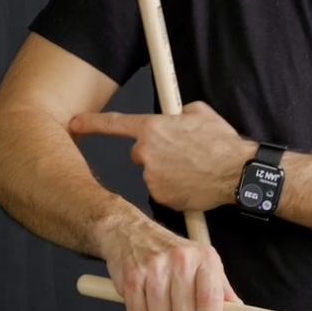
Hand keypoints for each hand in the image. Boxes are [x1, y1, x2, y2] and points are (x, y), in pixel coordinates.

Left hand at [70, 102, 254, 212]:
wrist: (236, 172)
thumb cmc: (221, 142)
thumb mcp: (200, 113)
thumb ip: (178, 113)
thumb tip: (175, 115)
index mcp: (152, 128)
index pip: (114, 123)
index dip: (91, 122)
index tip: (75, 122)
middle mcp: (146, 152)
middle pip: (139, 153)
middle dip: (155, 153)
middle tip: (180, 154)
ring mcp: (152, 177)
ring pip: (152, 173)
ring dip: (166, 171)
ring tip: (192, 169)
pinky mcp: (161, 197)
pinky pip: (162, 191)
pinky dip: (173, 188)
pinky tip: (192, 183)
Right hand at [95, 213, 239, 310]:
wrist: (130, 231)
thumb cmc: (170, 250)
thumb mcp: (203, 261)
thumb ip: (221, 289)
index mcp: (204, 258)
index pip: (211, 300)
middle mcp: (180, 260)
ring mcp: (154, 268)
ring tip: (162, 305)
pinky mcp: (131, 277)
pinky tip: (145, 301)